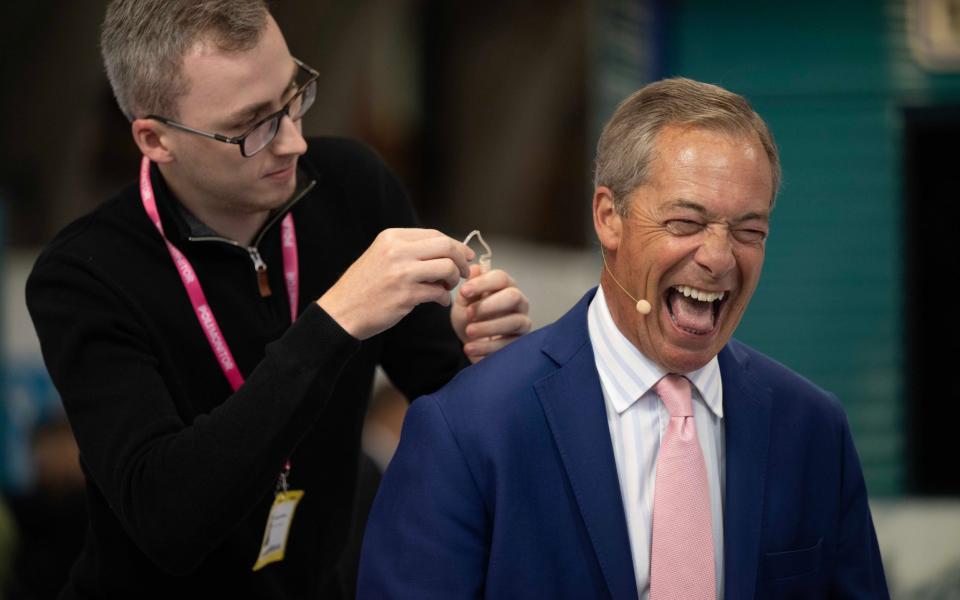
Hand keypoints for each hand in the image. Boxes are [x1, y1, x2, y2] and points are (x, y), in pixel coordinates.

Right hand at [318, 228, 473, 339]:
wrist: (341, 311)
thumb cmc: (364, 286)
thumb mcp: (381, 256)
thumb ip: (409, 250)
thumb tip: (446, 249)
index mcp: (392, 238)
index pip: (435, 234)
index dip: (456, 245)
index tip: (465, 256)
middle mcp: (397, 251)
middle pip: (446, 247)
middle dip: (462, 260)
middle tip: (465, 272)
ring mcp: (402, 273)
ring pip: (447, 268)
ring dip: (454, 279)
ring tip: (447, 287)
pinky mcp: (406, 295)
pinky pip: (438, 292)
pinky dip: (443, 297)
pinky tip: (437, 301)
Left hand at [451, 265, 530, 362]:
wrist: (471, 343)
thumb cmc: (470, 318)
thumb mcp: (463, 302)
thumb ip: (468, 288)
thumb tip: (474, 269)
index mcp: (505, 286)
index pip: (500, 277)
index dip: (482, 283)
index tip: (464, 292)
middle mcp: (519, 301)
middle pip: (513, 296)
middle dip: (489, 305)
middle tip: (469, 313)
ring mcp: (522, 321)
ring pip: (513, 321)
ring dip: (488, 327)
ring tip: (469, 331)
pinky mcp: (520, 342)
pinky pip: (508, 343)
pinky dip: (487, 346)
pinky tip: (471, 347)